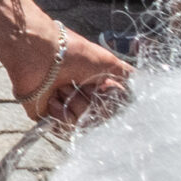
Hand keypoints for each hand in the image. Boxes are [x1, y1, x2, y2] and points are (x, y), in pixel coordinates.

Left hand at [9, 26, 129, 126]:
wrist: (38, 50)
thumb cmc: (73, 51)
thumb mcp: (107, 61)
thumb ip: (125, 75)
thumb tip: (142, 81)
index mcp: (91, 84)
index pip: (110, 107)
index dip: (109, 100)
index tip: (106, 89)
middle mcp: (77, 95)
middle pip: (97, 119)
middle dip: (91, 103)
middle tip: (78, 85)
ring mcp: (61, 105)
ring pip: (80, 125)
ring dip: (74, 106)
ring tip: (62, 87)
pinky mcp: (44, 114)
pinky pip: (61, 129)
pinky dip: (60, 115)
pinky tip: (53, 99)